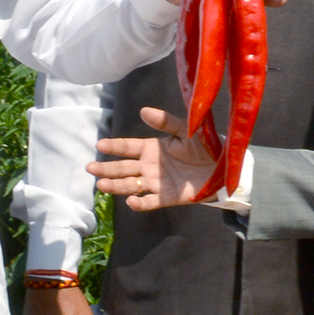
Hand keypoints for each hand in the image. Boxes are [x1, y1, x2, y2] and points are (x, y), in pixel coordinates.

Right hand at [92, 104, 221, 211]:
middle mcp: (150, 166)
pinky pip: (150, 202)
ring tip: (101, 185)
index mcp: (152, 148)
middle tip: (89, 168)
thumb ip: (166, 122)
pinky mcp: (166, 197)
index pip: (128, 147)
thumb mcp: (186, 130)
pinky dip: (140, 203)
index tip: (99, 145)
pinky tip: (130, 202)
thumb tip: (143, 111)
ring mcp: (156, 183)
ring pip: (131, 185)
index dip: (114, 146)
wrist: (224, 168)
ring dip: (115, 185)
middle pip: (124, 168)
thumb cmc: (206, 146)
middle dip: (106, 168)